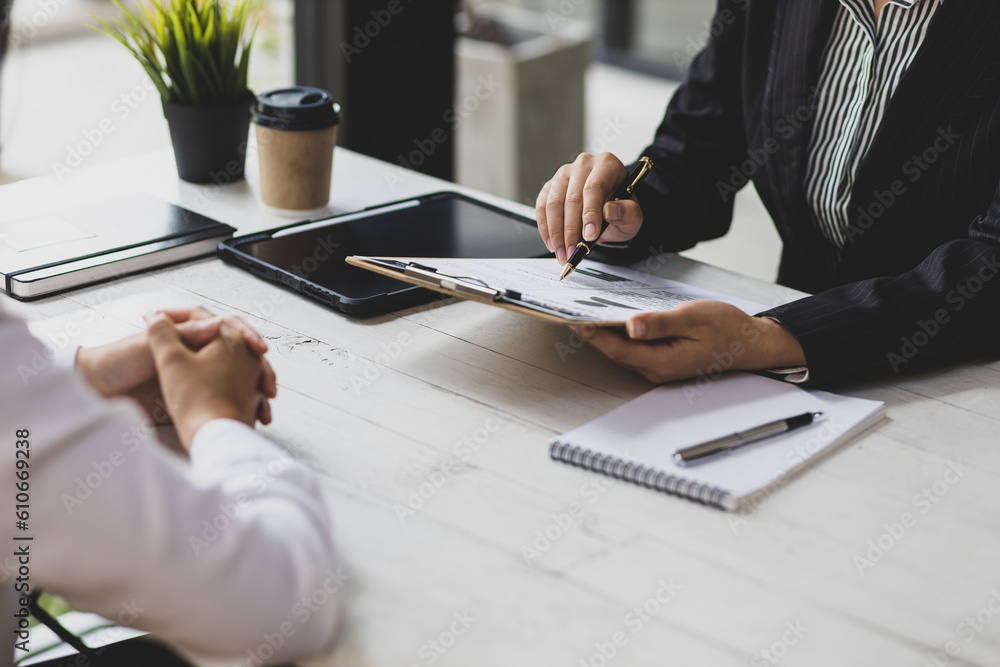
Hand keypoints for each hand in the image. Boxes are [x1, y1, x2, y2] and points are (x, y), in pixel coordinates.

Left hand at [76, 307, 274, 424]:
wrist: (95, 391)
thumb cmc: (116, 362)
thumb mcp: (151, 345)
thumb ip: (184, 336)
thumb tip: (218, 324)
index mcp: (187, 332)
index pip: (225, 327)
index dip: (245, 336)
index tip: (258, 348)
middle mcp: (195, 351)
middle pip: (238, 356)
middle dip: (259, 370)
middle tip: (268, 383)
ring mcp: (195, 374)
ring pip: (236, 380)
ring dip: (253, 393)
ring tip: (264, 407)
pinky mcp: (191, 397)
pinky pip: (223, 401)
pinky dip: (239, 409)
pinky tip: (249, 418)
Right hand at [535, 152, 643, 263]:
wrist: (609, 210)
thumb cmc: (620, 209)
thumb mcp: (633, 215)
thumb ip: (627, 212)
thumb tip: (610, 211)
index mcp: (607, 165)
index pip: (594, 187)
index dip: (590, 213)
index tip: (590, 236)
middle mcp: (583, 165)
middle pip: (572, 198)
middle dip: (571, 230)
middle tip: (573, 251)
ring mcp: (564, 175)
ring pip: (553, 203)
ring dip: (556, 232)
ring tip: (562, 252)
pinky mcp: (550, 186)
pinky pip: (542, 207)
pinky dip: (545, 228)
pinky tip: (552, 243)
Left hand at [571, 301, 806, 383]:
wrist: (751, 343)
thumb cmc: (727, 329)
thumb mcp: (693, 317)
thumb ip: (660, 323)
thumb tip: (631, 325)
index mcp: (663, 361)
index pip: (617, 348)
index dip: (593, 333)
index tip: (574, 317)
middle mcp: (657, 370)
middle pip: (615, 352)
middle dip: (593, 332)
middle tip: (572, 310)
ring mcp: (658, 368)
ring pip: (622, 351)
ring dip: (605, 334)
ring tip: (587, 311)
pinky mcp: (661, 361)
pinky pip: (633, 350)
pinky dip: (621, 336)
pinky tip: (614, 320)